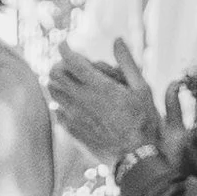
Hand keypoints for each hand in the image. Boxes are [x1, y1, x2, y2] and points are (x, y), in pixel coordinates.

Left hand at [46, 39, 163, 170]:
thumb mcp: (142, 88)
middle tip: (69, 64)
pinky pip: (57, 110)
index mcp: (98, 86)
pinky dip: (62, 102)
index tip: (64, 43)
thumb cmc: (143, 121)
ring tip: (70, 81)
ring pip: (53, 91)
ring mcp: (73, 115)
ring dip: (58, 82)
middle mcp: (81, 99)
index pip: (71, 60)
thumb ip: (127, 62)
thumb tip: (117, 39)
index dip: (65, 48)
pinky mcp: (71, 129)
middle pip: (55, 73)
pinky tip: (74, 104)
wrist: (134, 156)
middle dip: (59, 64)